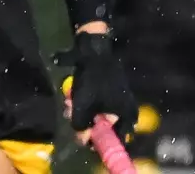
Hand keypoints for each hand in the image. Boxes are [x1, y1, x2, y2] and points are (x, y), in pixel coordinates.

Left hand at [64, 30, 135, 144]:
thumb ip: (81, 126)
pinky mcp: (111, 93)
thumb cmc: (93, 80)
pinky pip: (98, 104)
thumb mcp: (83, 106)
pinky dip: (85, 103)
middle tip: (69, 113)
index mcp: (127, 118)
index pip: (114, 141)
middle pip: (104, 128)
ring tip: (68, 101)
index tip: (81, 138)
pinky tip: (72, 95)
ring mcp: (119, 101)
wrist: (96, 52)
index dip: (96, 142)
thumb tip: (82, 140)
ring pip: (97, 115)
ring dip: (81, 112)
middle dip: (84, 122)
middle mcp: (127, 112)